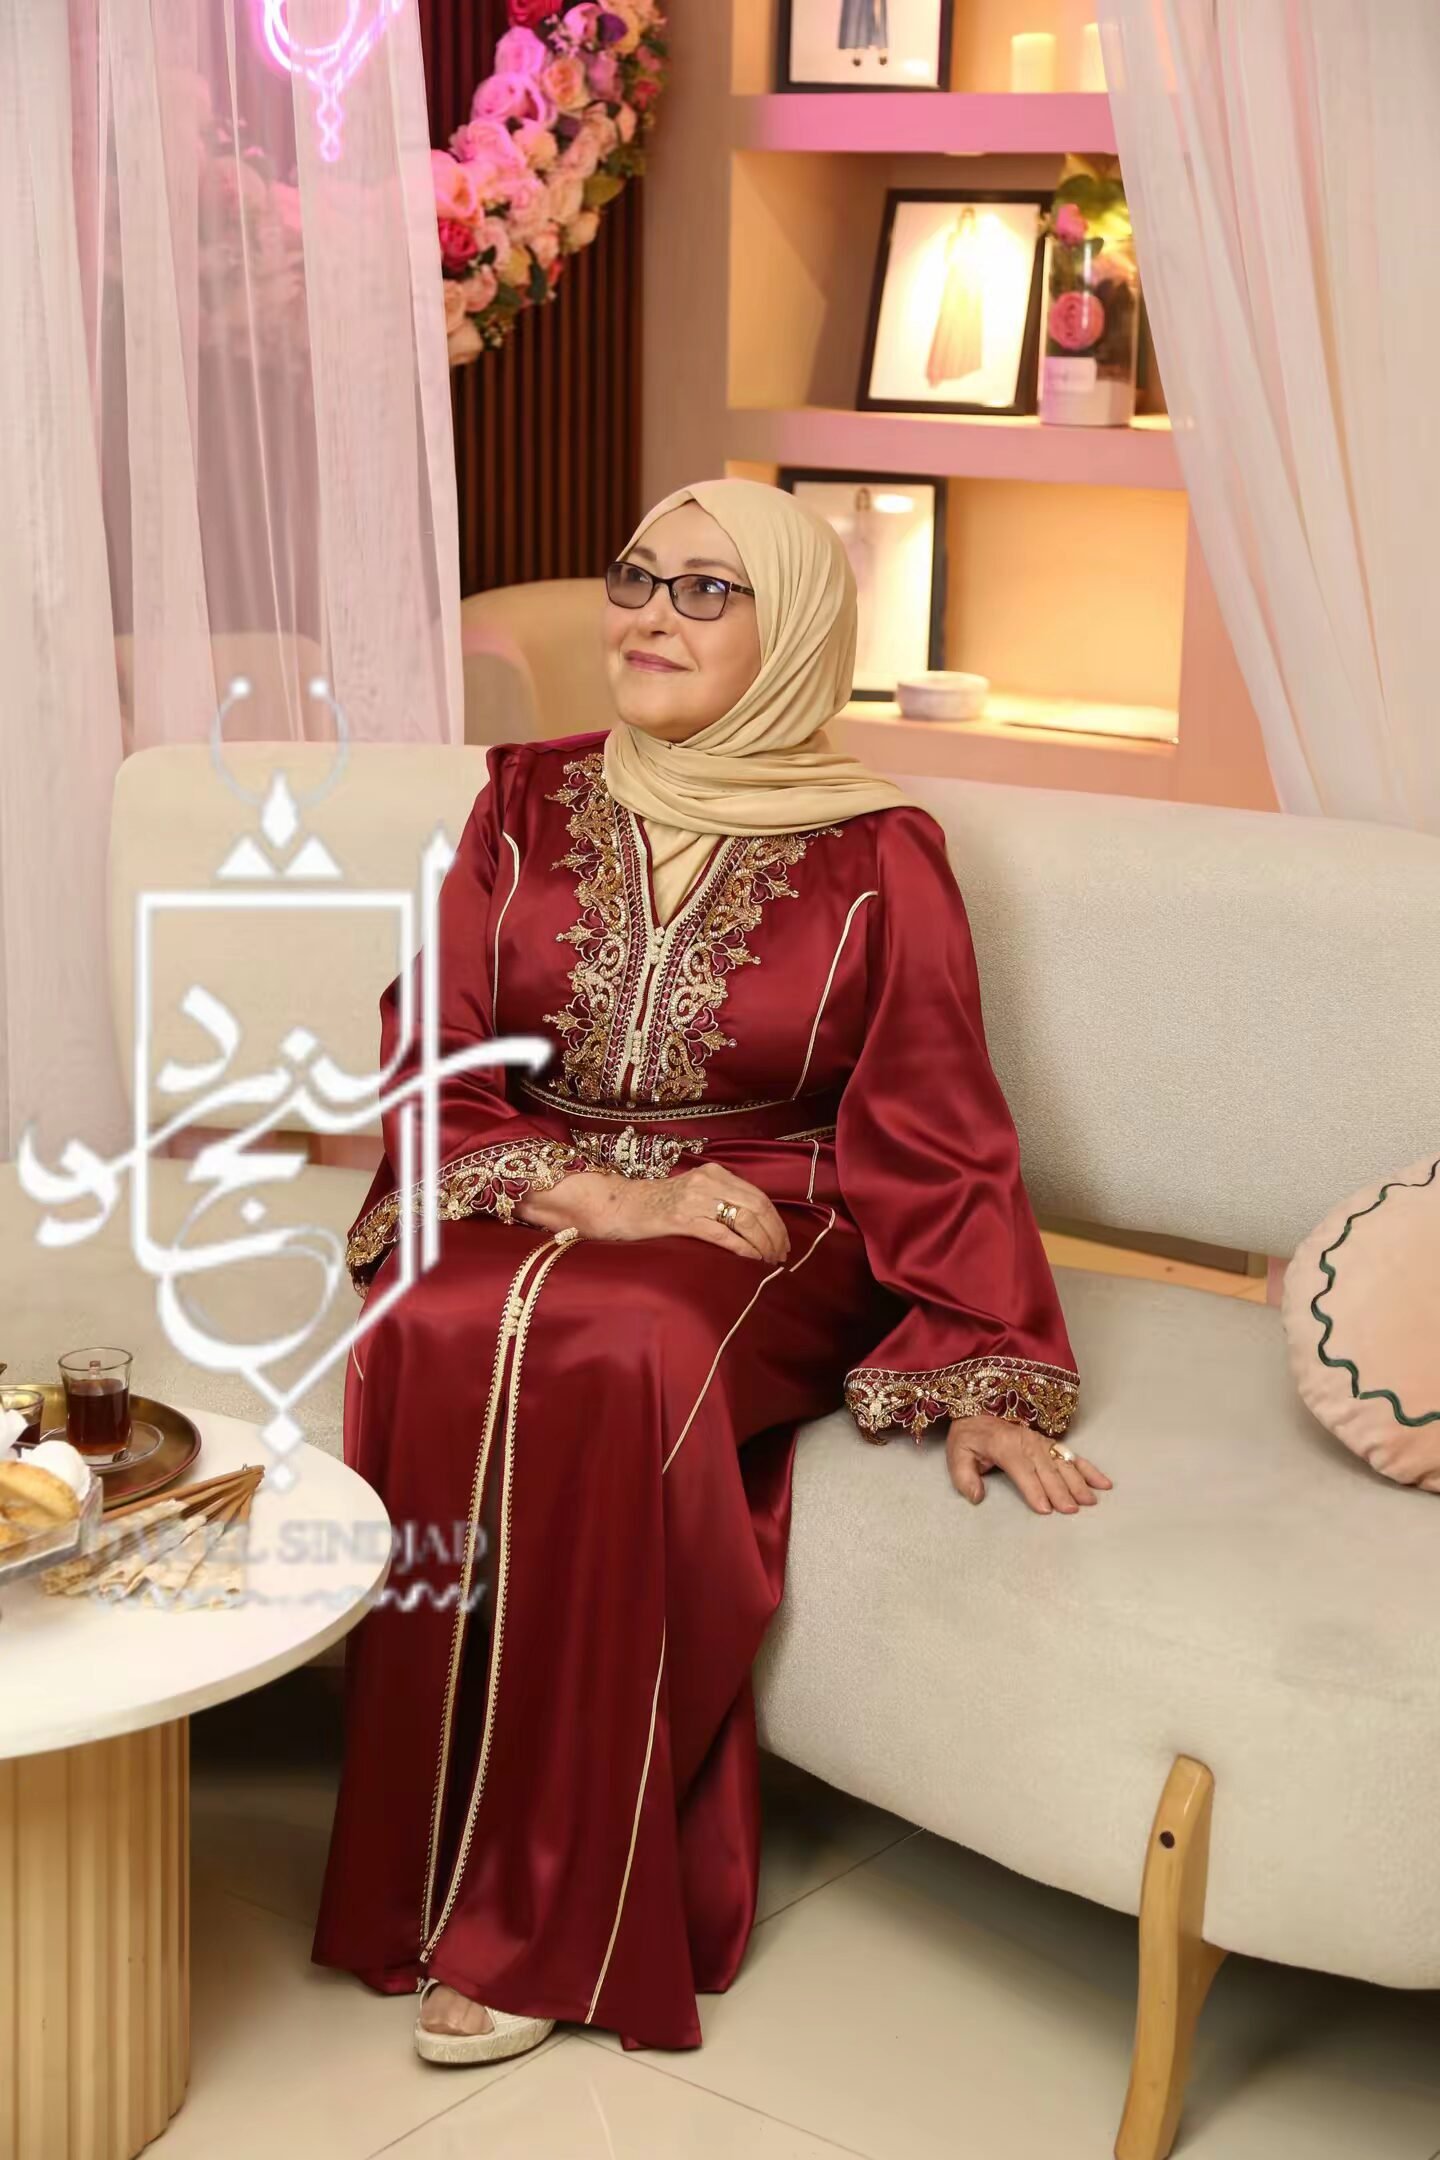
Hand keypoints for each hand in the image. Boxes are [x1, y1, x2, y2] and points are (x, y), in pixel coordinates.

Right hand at [521, 1163, 790, 1265]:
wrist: (616, 1206)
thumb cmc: (655, 1206)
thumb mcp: (692, 1194)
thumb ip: (719, 1201)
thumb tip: (754, 1225)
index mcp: (714, 1173)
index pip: (758, 1195)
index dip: (776, 1221)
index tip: (783, 1242)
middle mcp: (708, 1181)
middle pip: (757, 1207)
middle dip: (774, 1234)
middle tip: (781, 1255)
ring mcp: (694, 1199)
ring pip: (744, 1219)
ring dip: (763, 1243)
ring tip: (769, 1261)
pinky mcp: (681, 1218)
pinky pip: (721, 1234)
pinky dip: (742, 1248)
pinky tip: (751, 1260)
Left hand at [945, 1413, 1112, 1515]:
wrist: (978, 1411)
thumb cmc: (969, 1438)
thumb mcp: (956, 1454)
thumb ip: (964, 1477)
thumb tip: (976, 1497)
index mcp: (1004, 1445)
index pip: (1022, 1469)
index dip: (1034, 1489)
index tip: (1045, 1508)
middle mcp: (1026, 1442)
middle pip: (1047, 1469)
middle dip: (1060, 1490)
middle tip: (1071, 1510)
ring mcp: (1041, 1442)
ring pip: (1063, 1463)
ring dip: (1078, 1482)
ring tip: (1090, 1500)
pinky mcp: (1050, 1444)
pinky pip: (1071, 1456)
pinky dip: (1089, 1469)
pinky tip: (1102, 1483)